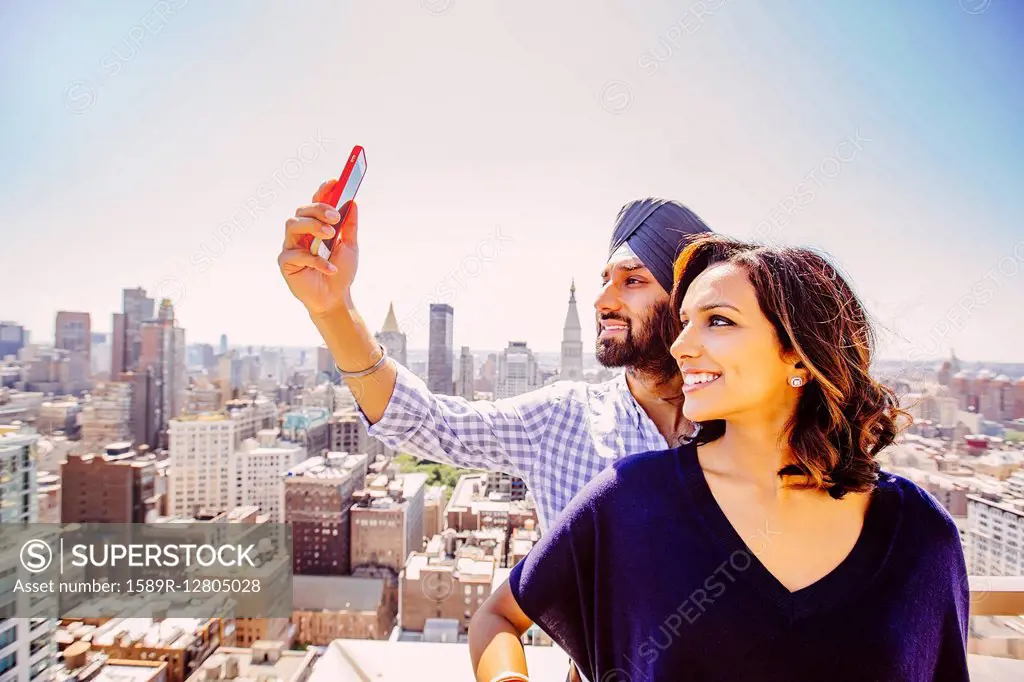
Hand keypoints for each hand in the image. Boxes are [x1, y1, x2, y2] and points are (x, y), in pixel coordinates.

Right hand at [278, 180, 359, 316]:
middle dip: (318, 209)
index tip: (336, 181)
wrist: (335, 298)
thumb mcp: (350, 247)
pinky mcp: (286, 263)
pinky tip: (331, 268)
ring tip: (329, 235)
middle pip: (301, 210)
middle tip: (335, 217)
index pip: (315, 203)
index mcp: (315, 226)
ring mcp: (291, 246)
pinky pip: (296, 255)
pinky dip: (316, 260)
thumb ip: (349, 226)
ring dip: (312, 226)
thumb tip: (352, 202)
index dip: (323, 190)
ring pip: (292, 225)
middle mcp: (301, 233)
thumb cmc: (340, 271)